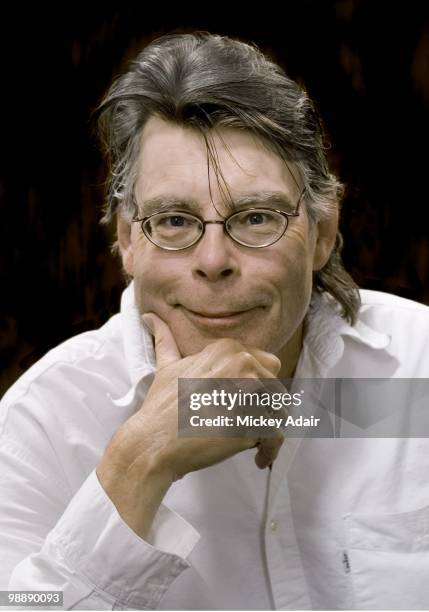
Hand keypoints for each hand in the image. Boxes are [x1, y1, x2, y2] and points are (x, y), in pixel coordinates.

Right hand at [97, 313, 283, 537]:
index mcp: (229, 348)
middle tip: (245, 423)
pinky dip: (270, 448)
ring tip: (250, 441)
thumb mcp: (166, 365)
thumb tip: (148, 317)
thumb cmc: (161, 406)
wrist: (154, 441)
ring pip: (279, 411)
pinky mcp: (253, 421)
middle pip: (276, 387)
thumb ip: (164, 338)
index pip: (264, 365)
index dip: (255, 388)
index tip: (240, 405)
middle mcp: (243, 364)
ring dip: (268, 428)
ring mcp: (250, 392)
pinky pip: (276, 434)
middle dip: (265, 406)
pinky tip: (257, 457)